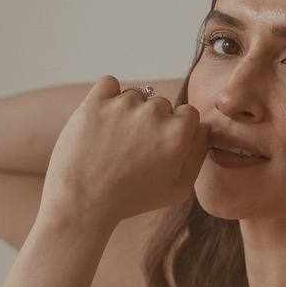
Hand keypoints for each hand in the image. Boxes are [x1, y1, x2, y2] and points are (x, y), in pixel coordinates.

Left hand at [38, 75, 210, 225]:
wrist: (82, 202)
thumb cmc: (131, 199)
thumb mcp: (178, 189)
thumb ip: (197, 156)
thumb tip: (203, 130)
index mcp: (177, 134)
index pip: (188, 113)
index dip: (176, 129)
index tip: (159, 145)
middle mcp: (154, 114)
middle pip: (161, 104)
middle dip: (152, 122)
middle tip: (134, 149)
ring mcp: (123, 105)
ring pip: (135, 95)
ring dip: (128, 111)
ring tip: (113, 141)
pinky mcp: (95, 101)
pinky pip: (109, 84)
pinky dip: (107, 97)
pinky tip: (102, 121)